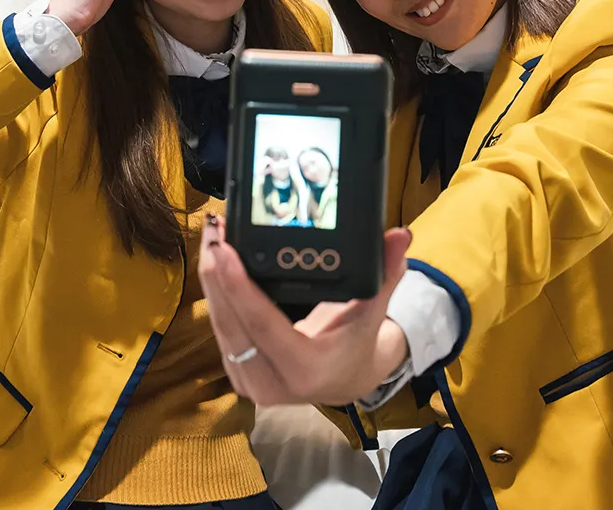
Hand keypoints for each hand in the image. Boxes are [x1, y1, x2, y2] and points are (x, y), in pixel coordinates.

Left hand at [199, 217, 412, 405]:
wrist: (346, 380)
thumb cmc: (358, 343)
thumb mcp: (372, 311)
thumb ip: (385, 274)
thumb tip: (401, 236)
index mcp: (305, 370)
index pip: (264, 325)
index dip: (239, 287)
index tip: (224, 250)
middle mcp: (271, 383)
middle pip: (232, 324)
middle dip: (217, 274)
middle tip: (214, 230)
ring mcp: (249, 381)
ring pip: (220, 326)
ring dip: (211, 280)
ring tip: (212, 236)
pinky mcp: (237, 371)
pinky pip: (221, 330)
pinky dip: (216, 294)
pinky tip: (214, 260)